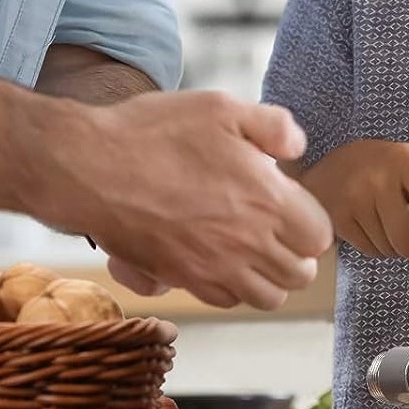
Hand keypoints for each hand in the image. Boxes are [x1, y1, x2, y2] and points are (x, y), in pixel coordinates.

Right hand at [36, 90, 331, 310]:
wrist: (90, 166)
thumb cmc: (155, 133)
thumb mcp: (222, 108)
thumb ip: (274, 126)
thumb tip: (297, 149)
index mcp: (266, 200)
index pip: (318, 237)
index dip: (310, 222)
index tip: (293, 207)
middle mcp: (246, 243)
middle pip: (299, 275)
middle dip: (296, 254)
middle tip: (278, 231)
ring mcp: (213, 267)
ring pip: (266, 297)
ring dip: (268, 277)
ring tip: (253, 250)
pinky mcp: (181, 279)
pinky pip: (224, 300)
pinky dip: (231, 287)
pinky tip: (219, 259)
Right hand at [297, 139, 408, 260]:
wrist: (335, 166)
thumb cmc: (383, 169)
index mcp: (406, 160)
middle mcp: (378, 178)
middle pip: (407, 238)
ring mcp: (354, 198)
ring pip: (389, 249)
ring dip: (394, 246)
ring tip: (386, 220)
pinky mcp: (338, 218)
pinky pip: (369, 251)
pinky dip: (375, 246)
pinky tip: (370, 225)